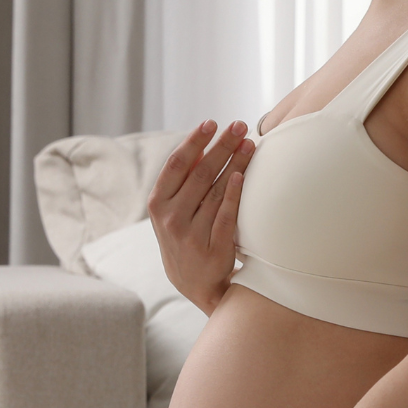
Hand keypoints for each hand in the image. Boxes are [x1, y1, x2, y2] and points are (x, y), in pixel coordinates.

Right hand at [149, 120, 254, 311]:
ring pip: (215, 191)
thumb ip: (183, 183)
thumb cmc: (186, 237)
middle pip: (199, 174)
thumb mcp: (173, 212)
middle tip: (240, 126)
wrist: (195, 284)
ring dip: (234, 163)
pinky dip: (233, 194)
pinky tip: (243, 175)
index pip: (176, 165)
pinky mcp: (213, 249)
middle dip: (221, 146)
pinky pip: (226, 215)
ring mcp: (191, 235)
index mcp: (158, 205)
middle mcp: (171, 219)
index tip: (211, 123)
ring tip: (250, 143)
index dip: (194, 142)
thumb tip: (203, 144)